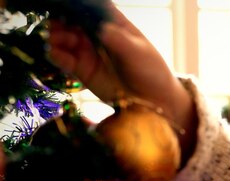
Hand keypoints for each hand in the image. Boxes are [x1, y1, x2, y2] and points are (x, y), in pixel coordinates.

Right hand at [47, 3, 197, 163]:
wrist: (153, 102)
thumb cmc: (152, 72)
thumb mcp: (139, 54)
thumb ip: (120, 41)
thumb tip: (102, 29)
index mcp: (114, 24)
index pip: (93, 8)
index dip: (78, 5)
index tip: (66, 4)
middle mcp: (98, 35)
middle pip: (72, 20)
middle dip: (61, 20)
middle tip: (57, 25)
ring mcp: (88, 52)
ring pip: (64, 38)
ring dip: (56, 36)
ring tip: (56, 40)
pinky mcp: (82, 70)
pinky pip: (63, 59)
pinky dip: (56, 55)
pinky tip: (56, 54)